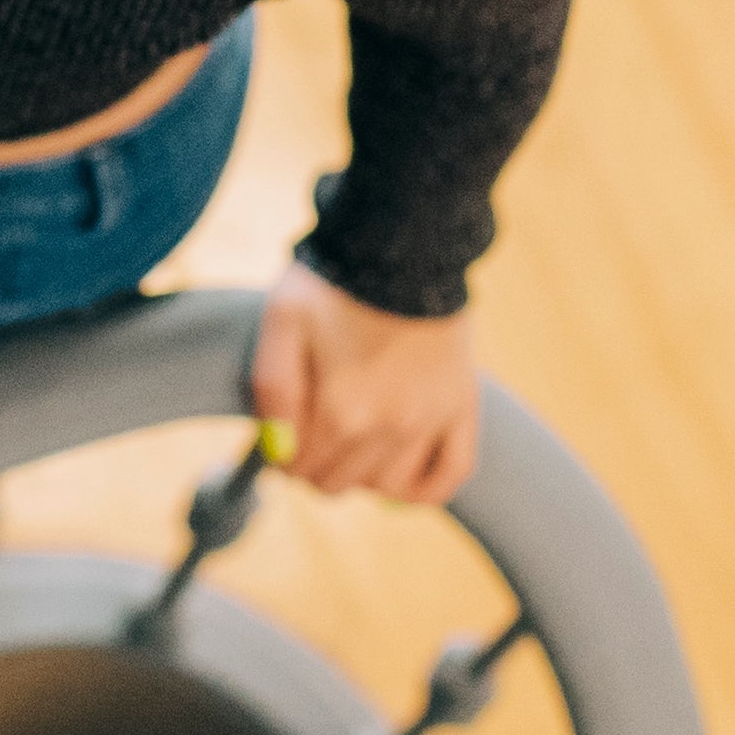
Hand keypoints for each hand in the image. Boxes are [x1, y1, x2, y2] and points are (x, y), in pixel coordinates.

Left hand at [249, 267, 479, 502]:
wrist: (407, 246)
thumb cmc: (336, 283)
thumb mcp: (283, 323)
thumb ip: (272, 391)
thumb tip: (274, 450)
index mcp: (340, 411)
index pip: (297, 468)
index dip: (282, 454)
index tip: (284, 433)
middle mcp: (389, 427)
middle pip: (338, 483)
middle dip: (317, 464)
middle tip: (315, 431)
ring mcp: (430, 421)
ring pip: (387, 486)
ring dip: (364, 474)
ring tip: (355, 441)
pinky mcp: (461, 408)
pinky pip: (449, 475)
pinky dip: (423, 488)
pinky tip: (402, 476)